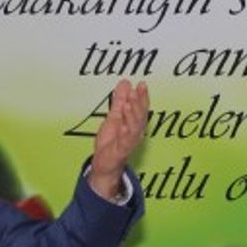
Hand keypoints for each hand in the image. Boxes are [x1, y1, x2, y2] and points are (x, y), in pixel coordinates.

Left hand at [88, 79, 148, 200]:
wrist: (104, 163)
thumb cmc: (111, 142)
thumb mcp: (114, 117)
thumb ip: (120, 101)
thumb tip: (125, 83)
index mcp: (134, 123)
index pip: (141, 108)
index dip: (142, 96)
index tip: (141, 84)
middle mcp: (135, 132)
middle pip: (140, 116)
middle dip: (139, 103)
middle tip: (135, 91)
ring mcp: (129, 142)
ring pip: (134, 128)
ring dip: (132, 116)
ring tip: (128, 104)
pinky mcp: (121, 151)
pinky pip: (125, 142)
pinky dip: (125, 134)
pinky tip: (123, 126)